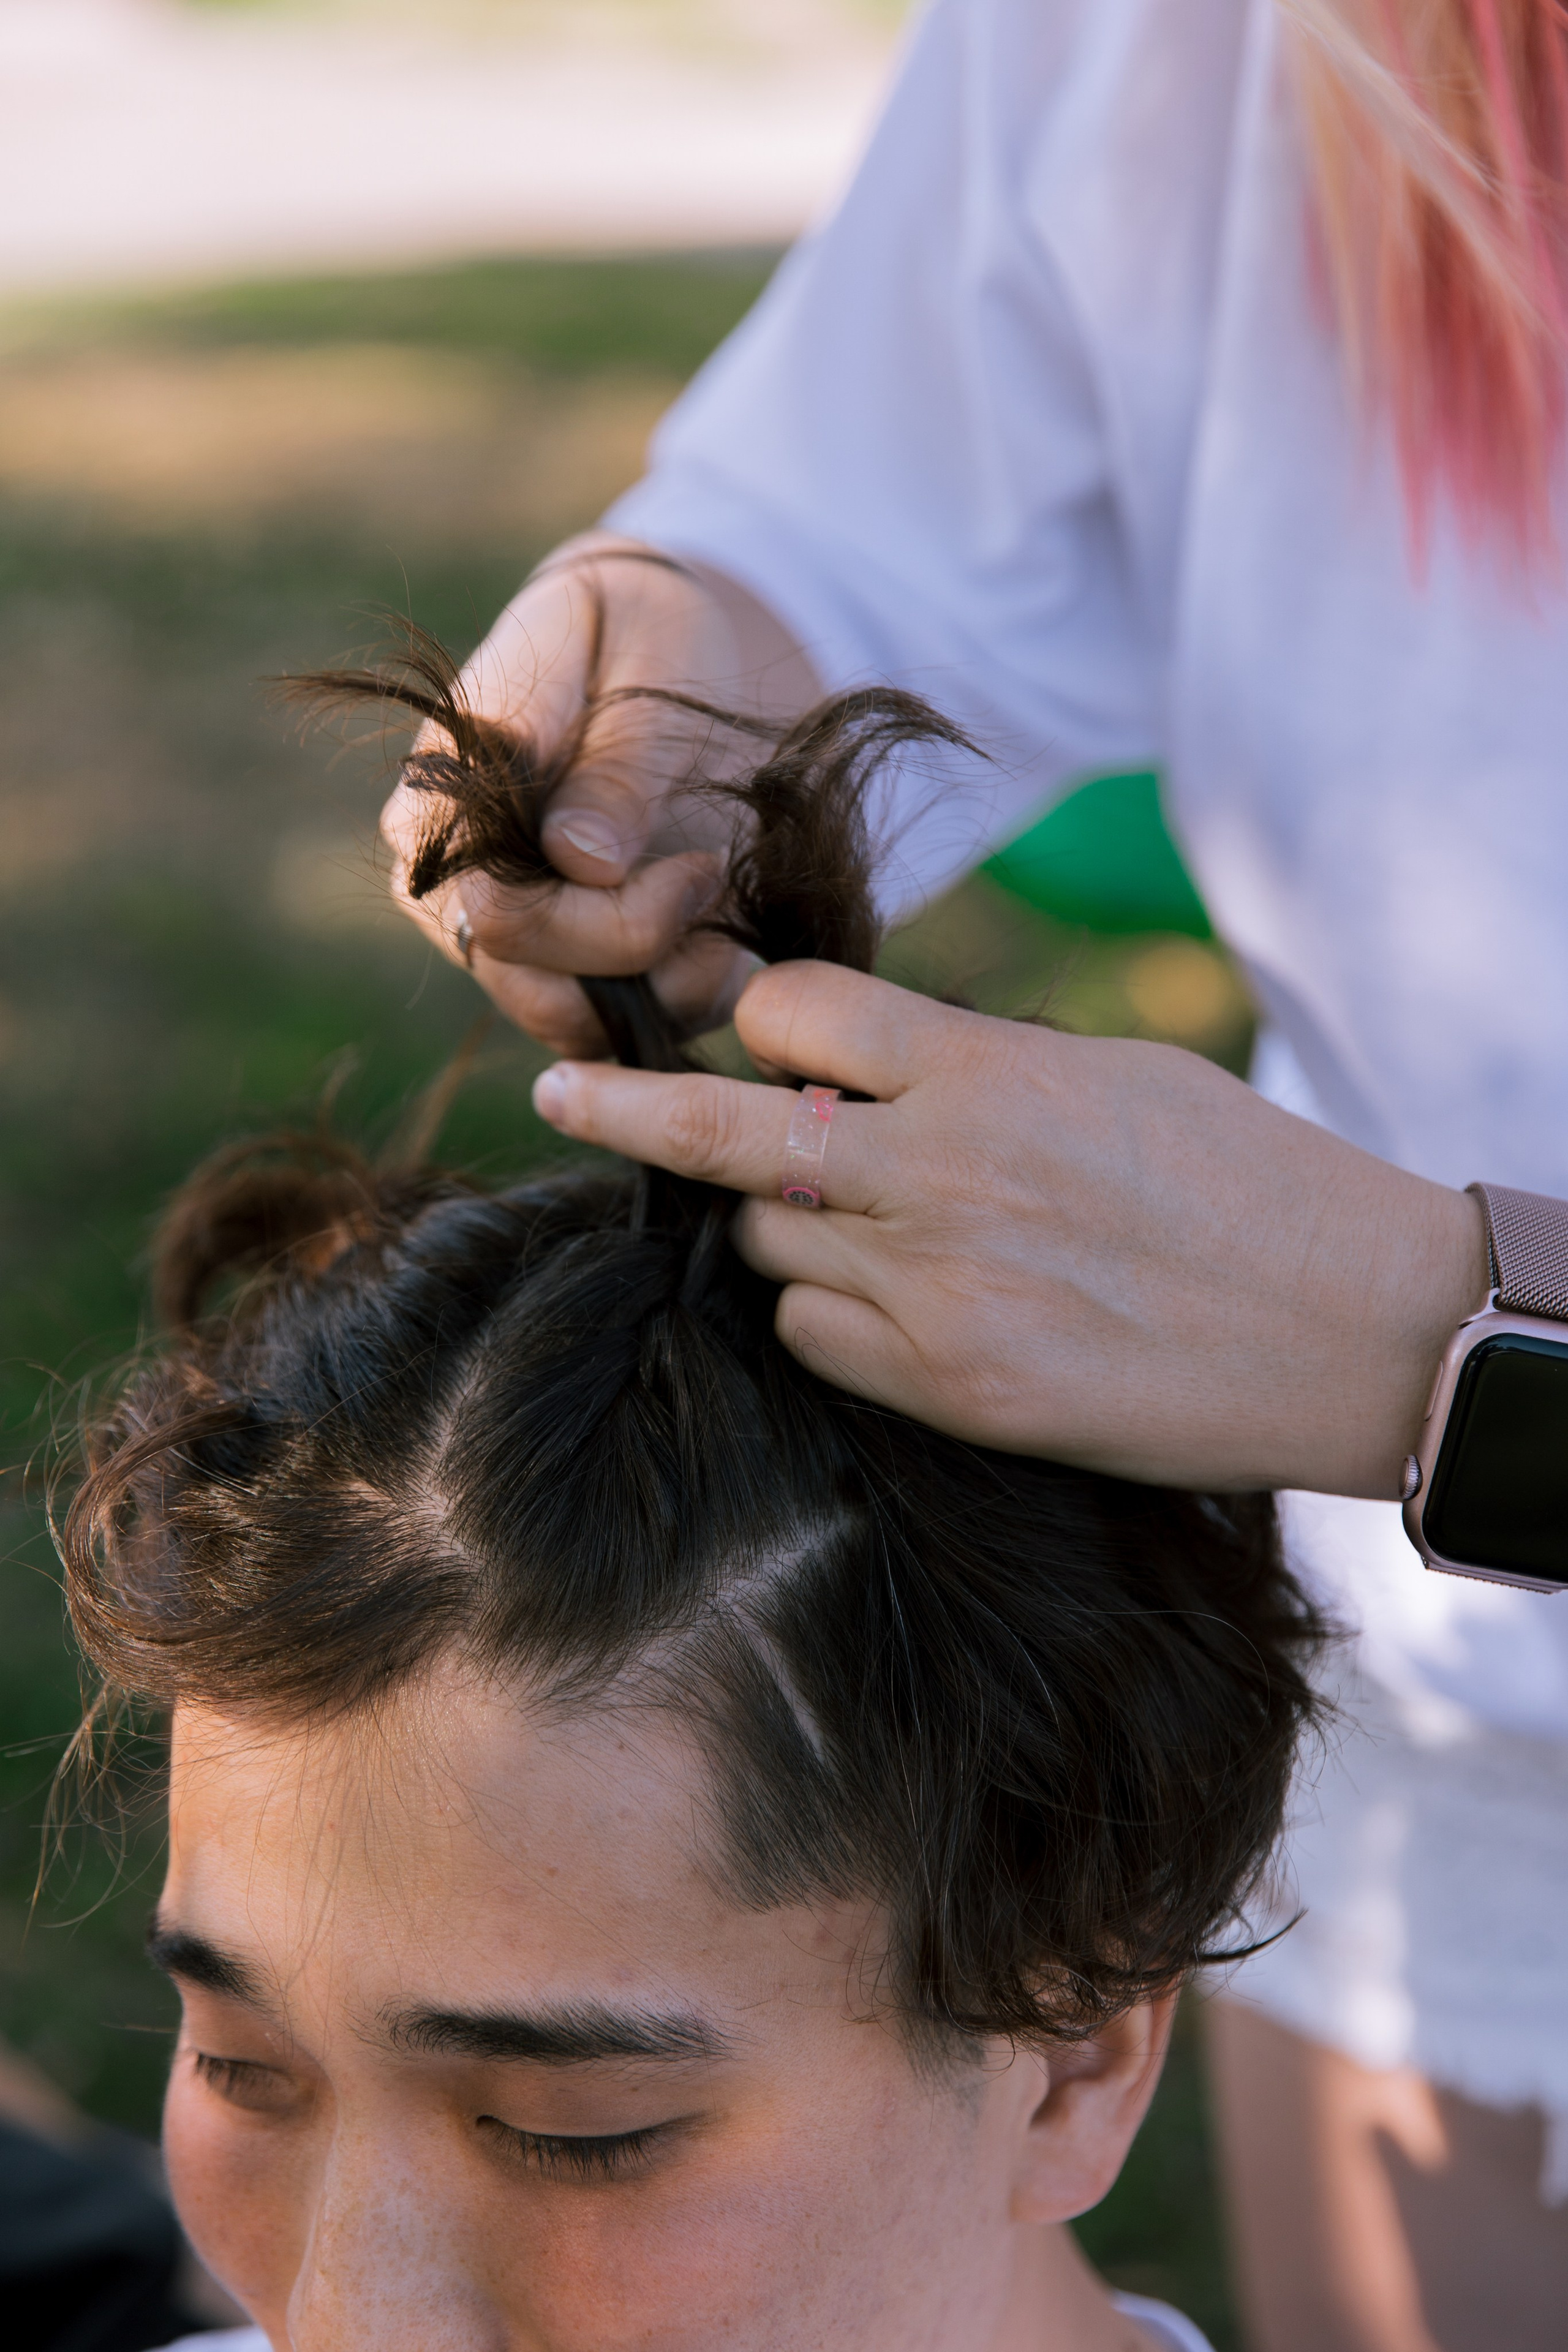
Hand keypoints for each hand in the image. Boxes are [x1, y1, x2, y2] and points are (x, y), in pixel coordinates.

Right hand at [380, 535, 819, 1054]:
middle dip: (641, 954)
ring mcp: (489, 933)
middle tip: (719, 885)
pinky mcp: (549, 967)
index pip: (494, 907)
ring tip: (733, 936)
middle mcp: (446, 879)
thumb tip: (578, 859)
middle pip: (523, 977)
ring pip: (559, 1020)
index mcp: (440, 794)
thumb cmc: (644, 636)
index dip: (605, 917)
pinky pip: (598, 1031)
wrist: (661, 657)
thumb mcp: (641, 654)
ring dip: (662, 996)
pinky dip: (672, 1009)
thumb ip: (612, 761)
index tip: (701, 864)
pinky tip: (725, 955)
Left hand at [530, 962, 1488, 1494]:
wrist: (1356, 1328)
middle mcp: (942, 1177)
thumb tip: (858, 1070)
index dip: (763, 1017)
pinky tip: (909, 1306)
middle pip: (727, 1137)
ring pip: (767, 1243)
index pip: (794, 1014)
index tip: (760, 1030)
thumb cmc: (1247, 1182)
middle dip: (637, 1111)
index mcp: (990, 1073)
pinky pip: (816, 1337)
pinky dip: (833, 1314)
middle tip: (560, 1090)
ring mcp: (939, 1293)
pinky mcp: (956, 1392)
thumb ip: (970, 1069)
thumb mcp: (1111, 1078)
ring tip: (876, 1224)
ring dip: (788, 1224)